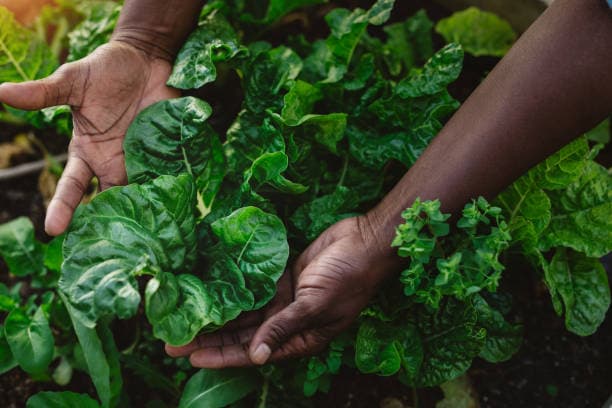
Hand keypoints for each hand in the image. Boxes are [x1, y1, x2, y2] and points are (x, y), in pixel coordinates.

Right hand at [0, 41, 178, 234]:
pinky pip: (168, 178)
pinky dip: (170, 193)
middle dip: (106, 225)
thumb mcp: (74, 80)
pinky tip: (176, 214)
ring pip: (139, 195)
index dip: (62, 207)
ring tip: (145, 242)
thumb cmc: (106, 69)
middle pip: (107, 201)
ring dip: (142, 215)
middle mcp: (113, 163)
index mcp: (87, 152)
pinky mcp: (167, 154)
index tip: (53, 231)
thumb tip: (1, 92)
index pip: (72, 186)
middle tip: (108, 252)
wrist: (146, 59)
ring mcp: (141, 161)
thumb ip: (45, 93)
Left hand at [166, 216, 399, 367]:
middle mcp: (288, 321)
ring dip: (217, 314)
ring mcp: (284, 298)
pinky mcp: (282, 276)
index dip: (222, 355)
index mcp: (300, 337)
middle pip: (242, 333)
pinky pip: (252, 287)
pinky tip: (210, 290)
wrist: (364, 241)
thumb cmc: (348, 277)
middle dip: (210, 337)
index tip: (191, 356)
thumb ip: (284, 327)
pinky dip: (233, 289)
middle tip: (173, 341)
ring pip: (244, 311)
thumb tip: (257, 357)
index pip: (254, 352)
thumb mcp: (317, 305)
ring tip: (185, 317)